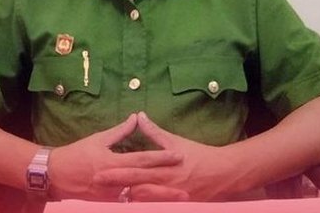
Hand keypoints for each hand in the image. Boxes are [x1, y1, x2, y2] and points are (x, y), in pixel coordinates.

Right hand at [48, 113, 184, 200]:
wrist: (56, 175)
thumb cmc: (77, 153)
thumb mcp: (99, 139)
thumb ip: (120, 131)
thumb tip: (136, 117)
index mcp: (113, 161)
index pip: (142, 159)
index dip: (161, 157)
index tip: (178, 155)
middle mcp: (114, 179)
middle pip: (145, 182)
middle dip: (167, 185)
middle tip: (187, 187)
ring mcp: (111, 194)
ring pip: (139, 196)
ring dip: (159, 198)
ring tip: (178, 198)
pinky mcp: (108, 202)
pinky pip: (129, 202)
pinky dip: (144, 202)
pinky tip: (158, 203)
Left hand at [93, 112, 243, 200]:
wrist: (222, 173)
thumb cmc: (197, 155)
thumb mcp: (175, 141)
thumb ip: (154, 132)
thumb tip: (139, 116)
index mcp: (163, 166)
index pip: (135, 169)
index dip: (116, 172)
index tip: (97, 172)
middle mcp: (165, 183)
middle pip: (136, 188)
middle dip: (116, 187)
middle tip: (96, 185)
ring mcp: (171, 197)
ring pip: (144, 201)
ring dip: (128, 200)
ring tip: (109, 197)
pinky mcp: (177, 205)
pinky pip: (157, 207)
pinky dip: (144, 206)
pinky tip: (131, 205)